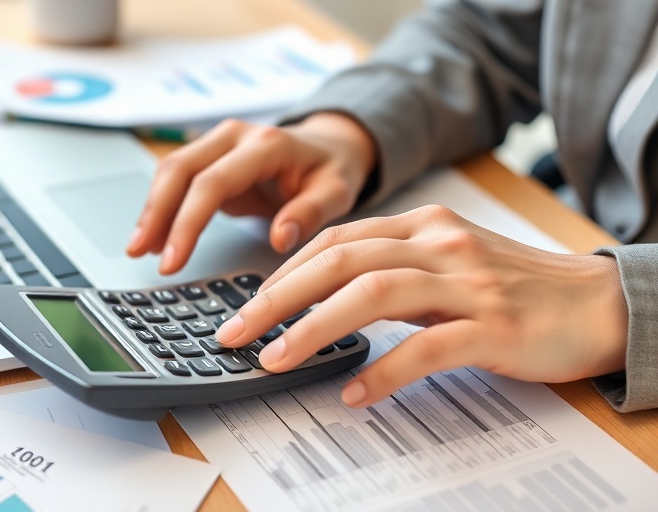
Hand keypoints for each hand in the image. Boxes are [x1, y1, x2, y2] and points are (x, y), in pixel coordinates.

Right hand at [126, 113, 377, 273]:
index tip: (172, 259)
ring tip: (138, 250)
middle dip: (155, 214)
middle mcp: (234, 136)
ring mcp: (218, 142)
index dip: (188, 222)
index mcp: (265, 144)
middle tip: (139, 254)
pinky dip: (161, 206)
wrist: (329, 146)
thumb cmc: (331, 170)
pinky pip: (176, 179)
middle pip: (179, 169)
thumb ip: (311, 212)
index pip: (213, 182)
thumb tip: (280, 238)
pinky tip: (152, 235)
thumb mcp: (336, 192)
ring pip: (170, 170)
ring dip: (151, 210)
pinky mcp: (209, 157)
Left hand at [214, 205, 628, 407]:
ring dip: (315, 330)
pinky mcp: (493, 327)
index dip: (284, 274)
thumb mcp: (447, 260)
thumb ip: (391, 268)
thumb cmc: (514, 285)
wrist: (596, 301)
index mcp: (422, 225)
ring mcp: (467, 283)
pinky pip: (426, 348)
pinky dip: (384, 370)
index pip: (335, 241)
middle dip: (278, 299)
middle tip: (238, 332)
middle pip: (340, 262)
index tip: (250, 305)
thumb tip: (324, 296)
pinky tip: (355, 392)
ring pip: (373, 296)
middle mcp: (439, 244)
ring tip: (277, 360)